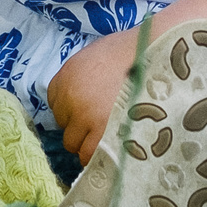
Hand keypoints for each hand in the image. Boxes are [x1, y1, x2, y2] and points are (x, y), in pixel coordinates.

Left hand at [46, 28, 150, 164]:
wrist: (151, 53)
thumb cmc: (129, 52)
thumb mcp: (96, 54)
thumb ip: (83, 76)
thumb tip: (85, 93)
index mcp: (66, 76)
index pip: (54, 104)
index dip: (72, 108)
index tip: (87, 108)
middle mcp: (70, 98)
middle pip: (63, 125)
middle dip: (78, 126)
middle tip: (99, 121)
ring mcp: (85, 117)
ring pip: (73, 144)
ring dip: (86, 142)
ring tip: (107, 137)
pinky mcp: (102, 133)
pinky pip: (90, 155)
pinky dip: (98, 155)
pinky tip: (110, 148)